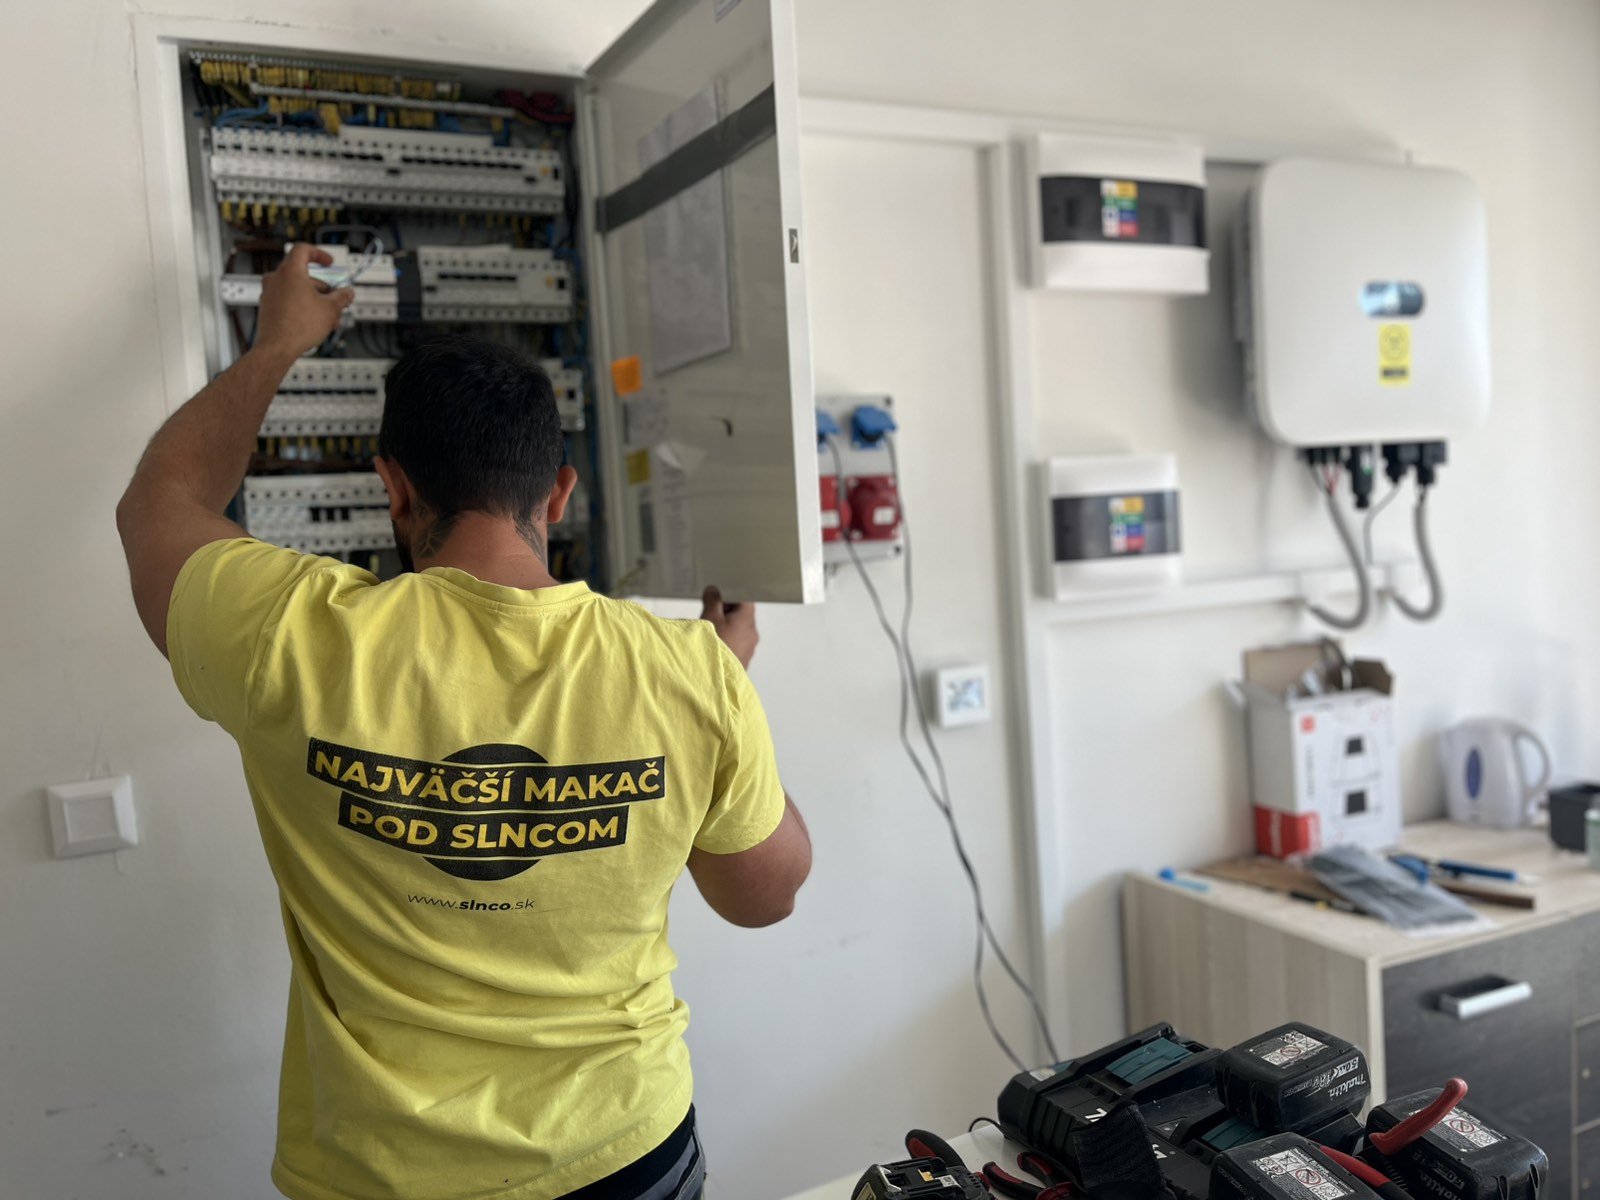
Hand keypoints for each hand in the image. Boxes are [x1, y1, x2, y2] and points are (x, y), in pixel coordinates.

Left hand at [254, 244, 353, 359]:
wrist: (278, 347)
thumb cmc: (298, 326)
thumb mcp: (331, 309)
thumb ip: (341, 297)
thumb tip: (347, 293)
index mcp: (290, 271)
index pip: (303, 250)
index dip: (319, 254)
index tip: (328, 262)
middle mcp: (276, 279)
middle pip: (303, 275)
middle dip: (323, 287)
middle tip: (335, 298)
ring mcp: (269, 293)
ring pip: (296, 290)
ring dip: (314, 299)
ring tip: (329, 316)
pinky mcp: (268, 307)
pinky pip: (288, 301)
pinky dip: (302, 306)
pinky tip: (315, 322)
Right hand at [702, 586, 757, 668]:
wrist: (713, 676)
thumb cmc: (714, 647)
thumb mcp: (709, 617)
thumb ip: (712, 600)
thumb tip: (714, 591)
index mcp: (747, 619)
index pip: (745, 598)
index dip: (731, 594)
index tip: (718, 596)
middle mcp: (752, 632)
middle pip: (742, 614)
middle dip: (726, 611)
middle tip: (710, 614)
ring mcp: (749, 647)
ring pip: (739, 629)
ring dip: (726, 626)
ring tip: (711, 631)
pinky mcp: (744, 658)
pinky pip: (737, 642)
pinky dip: (728, 639)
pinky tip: (716, 643)